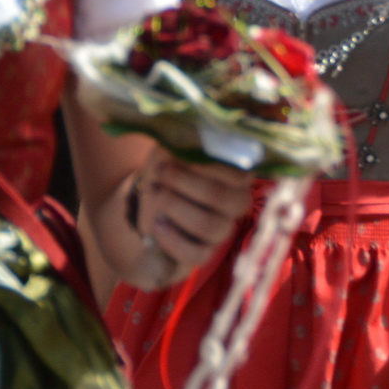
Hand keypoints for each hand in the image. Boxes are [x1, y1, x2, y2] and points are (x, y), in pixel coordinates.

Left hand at [134, 148, 253, 282]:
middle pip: (223, 198)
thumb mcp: (174, 147)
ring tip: (156, 193)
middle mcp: (238, 202)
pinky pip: (196, 255)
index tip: (177, 156)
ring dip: (175, 207)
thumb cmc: (166, 167)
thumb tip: (191, 134)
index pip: (239, 174)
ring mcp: (223, 229)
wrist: (148, 197)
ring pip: (209, 225)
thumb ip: (186, 141)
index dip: (205, 166)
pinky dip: (172, 239)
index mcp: (239, 176)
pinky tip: (158, 224)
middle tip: (161, 173)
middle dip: (184, 184)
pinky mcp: (204, 253)